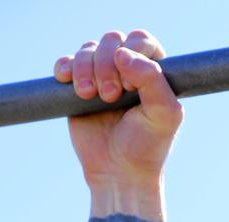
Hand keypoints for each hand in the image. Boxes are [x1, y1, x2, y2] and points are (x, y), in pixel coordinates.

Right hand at [54, 30, 182, 203]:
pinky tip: (67, 82)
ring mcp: (102, 76)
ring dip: (85, 68)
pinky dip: (64, 68)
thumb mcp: (164, 115)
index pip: (141, 40)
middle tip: (111, 96)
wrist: (119, 173)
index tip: (131, 87)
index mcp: (155, 72)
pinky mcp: (77, 87)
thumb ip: (152, 81)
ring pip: (88, 49)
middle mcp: (129, 70)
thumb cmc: (148, 146)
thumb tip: (123, 53)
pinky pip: (65, 62)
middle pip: (112, 41)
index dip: (133, 54)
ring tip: (91, 97)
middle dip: (106, 64)